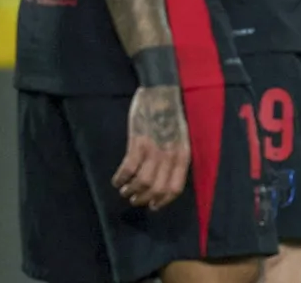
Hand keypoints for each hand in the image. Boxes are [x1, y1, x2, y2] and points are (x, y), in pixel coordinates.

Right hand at [112, 85, 189, 209]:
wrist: (161, 94)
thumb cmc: (170, 116)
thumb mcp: (181, 140)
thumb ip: (174, 159)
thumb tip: (163, 181)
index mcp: (182, 156)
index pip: (175, 188)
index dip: (163, 201)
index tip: (153, 206)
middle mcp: (170, 156)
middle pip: (157, 189)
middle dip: (144, 199)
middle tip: (134, 199)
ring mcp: (154, 150)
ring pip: (142, 183)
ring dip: (131, 190)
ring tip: (125, 190)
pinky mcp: (138, 143)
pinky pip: (127, 169)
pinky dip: (120, 179)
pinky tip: (117, 180)